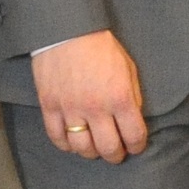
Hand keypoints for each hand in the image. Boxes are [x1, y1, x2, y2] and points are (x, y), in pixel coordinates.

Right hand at [31, 29, 145, 163]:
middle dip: (116, 155)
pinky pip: (57, 138)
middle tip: (118, 154)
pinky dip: (67, 146)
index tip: (137, 146)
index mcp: (120, 96)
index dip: (138, 145)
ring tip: (97, 148)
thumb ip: (133, 95)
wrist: (69, 33)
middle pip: (108, 147)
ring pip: (82, 148)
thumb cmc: (102, 48)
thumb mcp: (129, 67)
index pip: (133, 134)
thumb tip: (135, 117)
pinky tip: (74, 143)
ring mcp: (71, 110)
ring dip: (92, 153)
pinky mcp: (50, 108)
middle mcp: (96, 108)